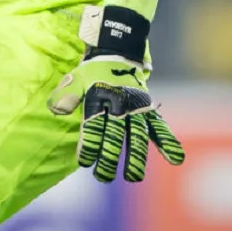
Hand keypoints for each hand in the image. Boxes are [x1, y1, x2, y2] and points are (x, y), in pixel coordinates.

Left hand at [47, 57, 183, 181]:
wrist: (117, 52)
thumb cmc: (92, 72)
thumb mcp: (76, 78)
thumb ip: (67, 94)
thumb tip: (56, 110)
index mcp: (101, 96)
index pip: (94, 124)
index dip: (89, 144)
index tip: (84, 162)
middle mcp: (121, 103)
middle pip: (115, 135)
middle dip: (109, 157)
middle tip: (103, 178)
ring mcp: (137, 108)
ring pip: (137, 135)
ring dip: (136, 157)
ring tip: (134, 177)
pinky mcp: (148, 110)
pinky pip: (160, 126)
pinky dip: (168, 141)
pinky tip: (176, 158)